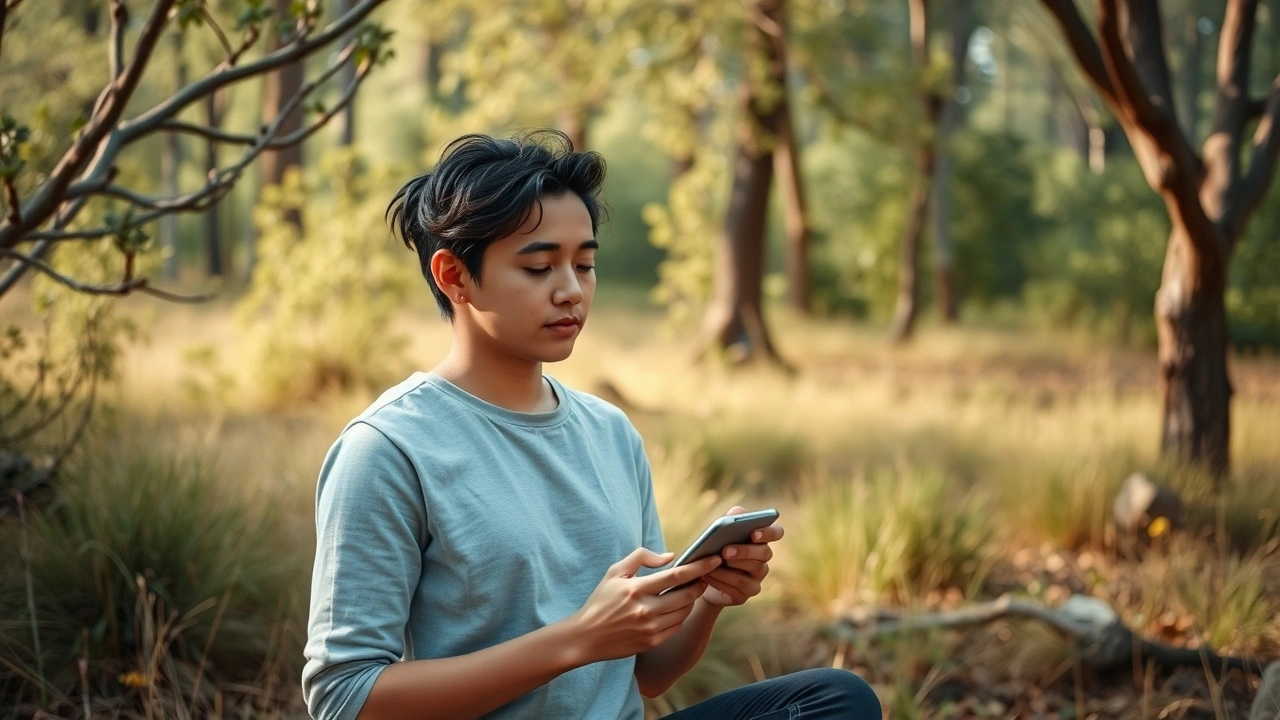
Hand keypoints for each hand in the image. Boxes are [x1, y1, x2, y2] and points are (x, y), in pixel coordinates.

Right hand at [568, 547, 721, 662]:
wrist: (586, 636)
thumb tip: (670, 556)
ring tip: (689, 590)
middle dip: (701, 583)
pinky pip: (676, 626)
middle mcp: (646, 610)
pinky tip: (677, 607)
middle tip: (705, 576)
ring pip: (684, 611)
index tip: (715, 559)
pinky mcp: (652, 642)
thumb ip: (641, 557)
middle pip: (687, 595)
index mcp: (637, 589)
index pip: (676, 575)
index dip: (699, 567)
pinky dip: (681, 615)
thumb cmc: (601, 600)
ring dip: (691, 599)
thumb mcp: (615, 572)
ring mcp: (650, 628)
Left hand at [701, 506, 782, 607]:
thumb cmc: (715, 550)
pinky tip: (707, 576)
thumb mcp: (719, 534)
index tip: (754, 533)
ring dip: (729, 567)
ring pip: (751, 571)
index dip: (769, 532)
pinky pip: (738, 587)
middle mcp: (764, 559)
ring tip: (711, 565)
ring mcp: (758, 577)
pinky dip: (721, 580)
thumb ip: (730, 521)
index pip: (777, 532)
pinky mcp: (748, 592)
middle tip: (725, 551)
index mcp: (761, 540)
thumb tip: (737, 511)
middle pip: (765, 553)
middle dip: (744, 551)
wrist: (705, 577)